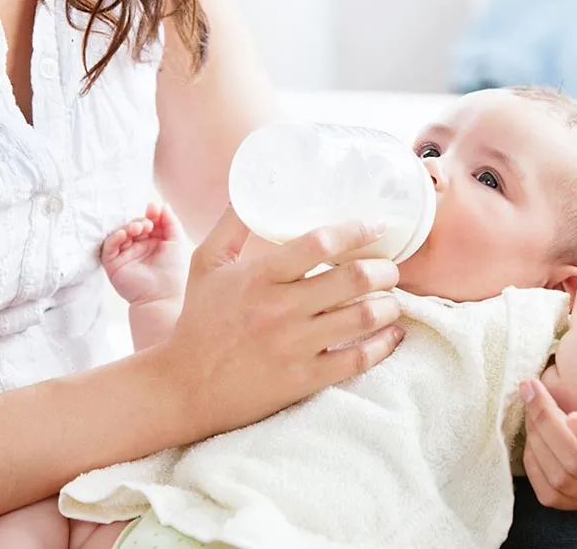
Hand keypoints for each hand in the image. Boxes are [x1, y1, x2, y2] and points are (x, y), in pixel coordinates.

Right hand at [101, 203, 187, 304]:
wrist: (162, 295)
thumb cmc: (173, 270)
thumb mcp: (176, 241)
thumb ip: (170, 222)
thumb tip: (162, 204)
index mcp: (153, 243)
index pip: (147, 223)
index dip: (150, 215)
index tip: (154, 209)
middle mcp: (138, 248)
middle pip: (133, 226)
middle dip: (139, 221)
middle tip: (147, 224)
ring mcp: (125, 255)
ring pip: (120, 233)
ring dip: (128, 227)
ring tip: (139, 228)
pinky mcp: (113, 264)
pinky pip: (108, 247)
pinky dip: (114, 237)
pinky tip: (124, 234)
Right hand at [158, 205, 405, 437]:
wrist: (185, 388)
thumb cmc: (199, 322)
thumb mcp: (206, 265)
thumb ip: (231, 225)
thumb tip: (248, 189)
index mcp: (260, 276)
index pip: (320, 243)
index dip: (357, 231)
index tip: (376, 227)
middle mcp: (280, 309)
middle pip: (354, 279)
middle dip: (384, 270)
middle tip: (389, 269)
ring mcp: (294, 346)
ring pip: (363, 318)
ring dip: (389, 305)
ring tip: (392, 299)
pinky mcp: (304, 380)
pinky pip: (358, 360)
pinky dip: (384, 344)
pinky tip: (392, 333)